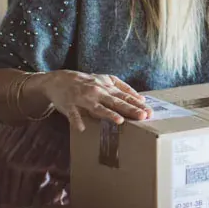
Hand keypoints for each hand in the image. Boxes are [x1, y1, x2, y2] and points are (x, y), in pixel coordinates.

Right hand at [35, 70, 151, 131]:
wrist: (59, 79)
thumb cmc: (86, 81)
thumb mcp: (106, 80)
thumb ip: (123, 88)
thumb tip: (141, 98)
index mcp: (107, 87)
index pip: (125, 97)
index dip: (138, 104)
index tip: (150, 112)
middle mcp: (97, 92)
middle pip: (116, 102)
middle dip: (130, 109)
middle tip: (143, 116)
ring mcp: (83, 98)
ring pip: (97, 107)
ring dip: (108, 114)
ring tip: (119, 121)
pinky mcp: (69, 105)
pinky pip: (73, 114)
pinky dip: (76, 120)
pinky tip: (81, 128)